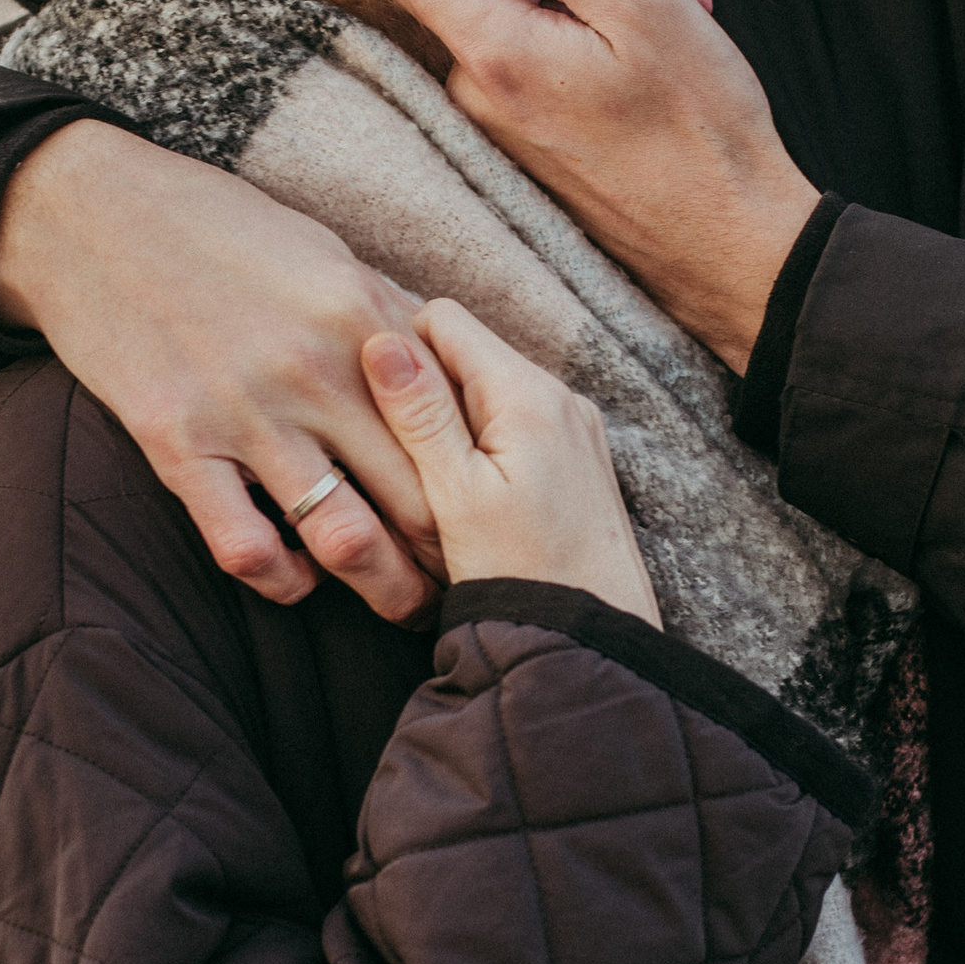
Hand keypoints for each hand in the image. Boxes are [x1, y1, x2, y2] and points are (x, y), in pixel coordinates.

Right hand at [0, 122, 442, 622]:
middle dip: (452, 554)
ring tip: (402, 609)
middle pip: (419, 494)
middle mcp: (316, 368)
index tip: (499, 518)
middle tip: (465, 585)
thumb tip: (448, 362)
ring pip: (344, 536)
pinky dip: (281, 579)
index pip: (456, 426)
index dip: (488, 484)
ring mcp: (246, 410)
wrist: (90, 215)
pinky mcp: (177, 442)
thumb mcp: (320, 250)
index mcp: (363, 316)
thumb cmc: (214, 227)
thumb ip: (386, 313)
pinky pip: (245, 545)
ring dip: (383, 587)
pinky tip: (296, 580)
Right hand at [361, 303, 659, 623]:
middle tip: (396, 453)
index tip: (371, 404)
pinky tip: (469, 498)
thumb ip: (420, 415)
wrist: (593, 643)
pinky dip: (484, 447)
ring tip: (431, 484)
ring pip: (488, 392)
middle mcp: (560, 396)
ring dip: (451, 424)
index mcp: (527, 393)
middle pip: (466, 354)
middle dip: (423, 393)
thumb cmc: (521, 577)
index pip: (442, 320)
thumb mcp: (456, 496)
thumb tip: (382, 340)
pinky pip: (516, 425)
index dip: (396, 354)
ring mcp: (575, 426)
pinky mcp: (579, 459)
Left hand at [367, 0, 820, 374]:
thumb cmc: (697, 123)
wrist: (729, 239)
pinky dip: (596, 37)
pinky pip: (543, 63)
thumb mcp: (636, 5)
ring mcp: (503, 126)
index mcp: (491, 54)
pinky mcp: (532, 146)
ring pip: (527, 19)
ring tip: (683, 4)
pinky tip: (665, 43)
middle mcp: (478, 96)